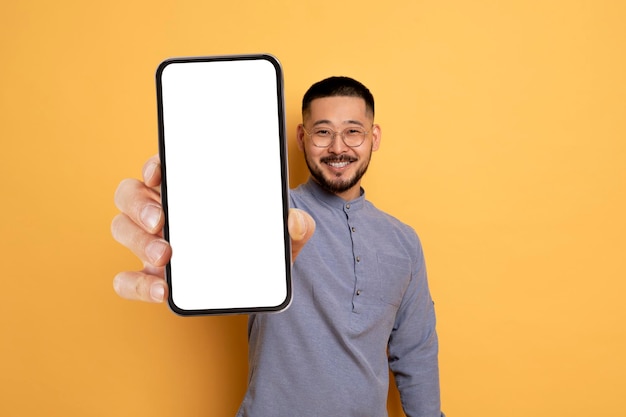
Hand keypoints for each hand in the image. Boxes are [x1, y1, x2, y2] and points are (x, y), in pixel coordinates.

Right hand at [111, 155, 314, 302]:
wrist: (260, 283)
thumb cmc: (264, 246)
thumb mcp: (286, 234)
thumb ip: (297, 225)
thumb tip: (294, 221)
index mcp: (193, 191)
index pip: (164, 167)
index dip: (155, 164)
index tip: (158, 173)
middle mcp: (166, 211)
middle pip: (131, 194)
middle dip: (139, 205)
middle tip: (160, 220)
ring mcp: (154, 243)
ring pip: (123, 230)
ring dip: (138, 241)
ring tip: (165, 256)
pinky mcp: (152, 277)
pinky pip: (128, 279)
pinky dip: (138, 284)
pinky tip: (161, 290)